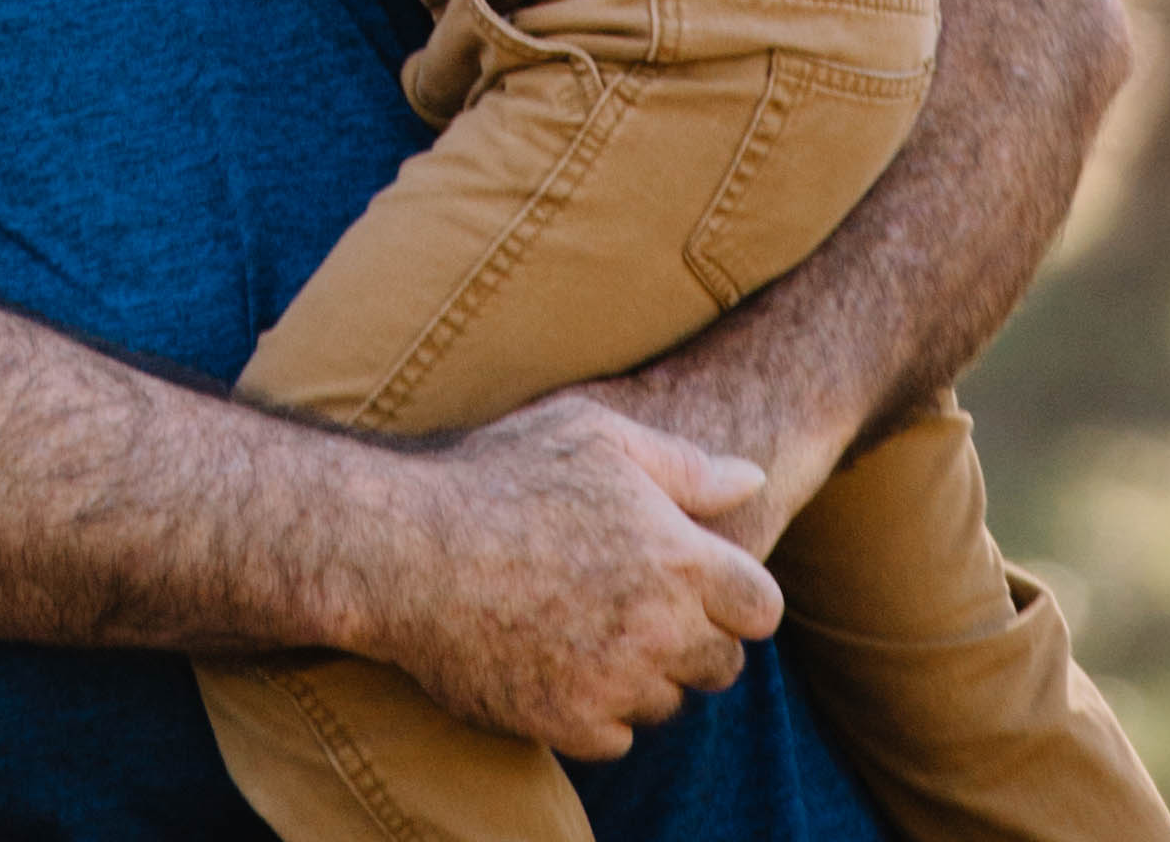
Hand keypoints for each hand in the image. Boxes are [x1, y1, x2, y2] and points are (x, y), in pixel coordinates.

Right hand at [361, 403, 780, 756]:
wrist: (406, 549)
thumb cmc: (499, 475)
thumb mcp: (593, 434)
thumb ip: (685, 463)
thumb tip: (753, 480)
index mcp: (678, 559)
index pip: (763, 609)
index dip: (738, 595)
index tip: (698, 581)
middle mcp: (660, 631)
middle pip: (721, 665)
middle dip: (691, 637)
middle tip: (630, 599)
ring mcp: (618, 684)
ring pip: (667, 701)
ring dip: (642, 672)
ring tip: (580, 619)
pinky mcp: (573, 726)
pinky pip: (617, 734)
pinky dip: (596, 705)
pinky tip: (553, 654)